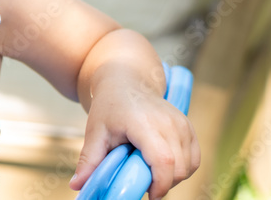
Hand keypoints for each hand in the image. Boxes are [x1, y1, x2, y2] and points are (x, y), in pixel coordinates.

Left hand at [70, 80, 199, 199]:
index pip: (163, 160)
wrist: (126, 81)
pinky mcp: (188, 127)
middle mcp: (167, 122)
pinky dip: (183, 168)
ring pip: (189, 165)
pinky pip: (194, 158)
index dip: (160, 184)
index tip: (148, 195)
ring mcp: (181, 123)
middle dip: (163, 184)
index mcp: (143, 123)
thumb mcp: (95, 131)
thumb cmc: (109, 106)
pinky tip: (164, 165)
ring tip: (150, 171)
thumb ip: (89, 160)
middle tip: (143, 182)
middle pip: (179, 168)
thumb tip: (76, 185)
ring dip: (173, 177)